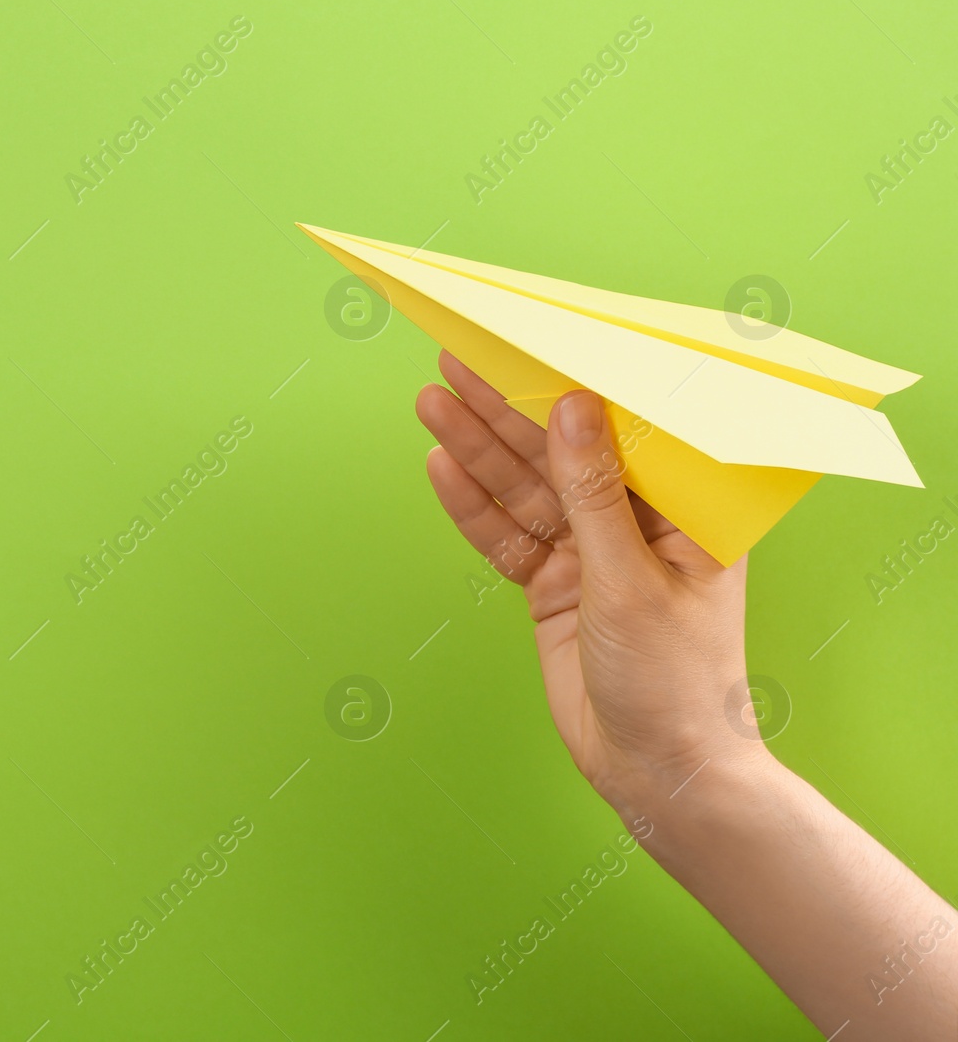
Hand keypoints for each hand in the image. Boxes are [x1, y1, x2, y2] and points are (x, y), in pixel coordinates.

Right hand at [415, 351, 766, 809]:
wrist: (656, 772)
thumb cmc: (676, 679)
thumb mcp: (631, 580)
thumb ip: (593, 493)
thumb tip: (573, 407)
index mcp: (684, 508)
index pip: (623, 429)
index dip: (571, 385)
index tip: (526, 344)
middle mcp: (636, 521)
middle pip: (560, 453)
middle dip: (506, 410)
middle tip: (456, 362)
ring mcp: (590, 553)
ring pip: (525, 490)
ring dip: (477, 450)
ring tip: (432, 404)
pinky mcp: (554, 586)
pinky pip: (506, 537)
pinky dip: (473, 508)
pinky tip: (441, 469)